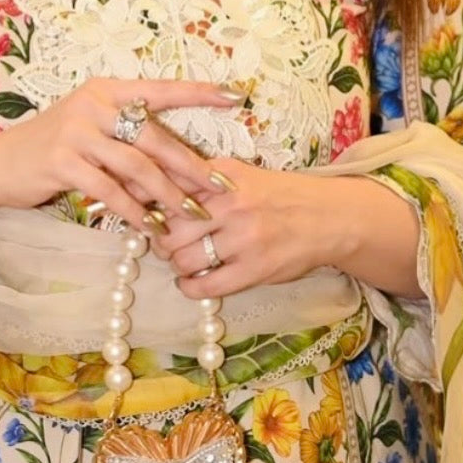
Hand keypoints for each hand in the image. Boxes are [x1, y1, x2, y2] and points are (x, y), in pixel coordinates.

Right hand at [0, 77, 244, 232]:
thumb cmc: (52, 148)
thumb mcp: (89, 128)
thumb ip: (125, 134)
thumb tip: (174, 160)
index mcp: (107, 90)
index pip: (160, 89)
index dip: (198, 93)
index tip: (234, 97)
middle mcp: (94, 105)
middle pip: (155, 136)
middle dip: (191, 165)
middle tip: (220, 186)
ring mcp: (77, 132)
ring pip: (137, 166)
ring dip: (167, 194)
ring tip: (190, 214)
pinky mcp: (63, 162)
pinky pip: (110, 190)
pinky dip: (134, 211)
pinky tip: (150, 227)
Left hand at [155, 163, 422, 301]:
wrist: (328, 218)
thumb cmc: (279, 195)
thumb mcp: (240, 175)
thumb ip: (201, 178)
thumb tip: (151, 185)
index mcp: (223, 178)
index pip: (168, 185)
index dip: (142, 199)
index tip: (134, 208)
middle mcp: (231, 205)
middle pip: (169, 227)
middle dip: (159, 238)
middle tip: (163, 243)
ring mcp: (243, 239)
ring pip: (183, 258)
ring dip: (175, 264)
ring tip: (181, 262)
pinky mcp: (253, 270)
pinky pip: (205, 286)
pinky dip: (189, 287)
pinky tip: (190, 282)